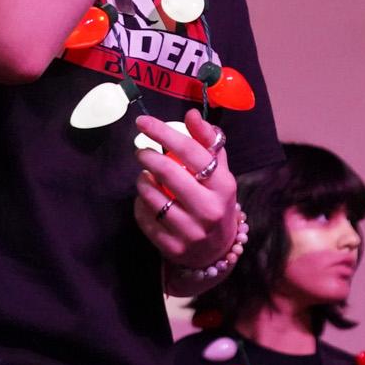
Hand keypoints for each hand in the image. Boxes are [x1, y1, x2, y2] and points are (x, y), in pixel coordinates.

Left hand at [132, 109, 239, 269]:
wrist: (218, 250)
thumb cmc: (216, 201)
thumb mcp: (220, 172)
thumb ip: (208, 142)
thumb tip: (191, 114)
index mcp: (224, 186)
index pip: (192, 151)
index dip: (164, 133)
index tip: (144, 122)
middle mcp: (209, 209)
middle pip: (170, 173)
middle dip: (149, 157)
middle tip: (140, 151)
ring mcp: (191, 232)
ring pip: (154, 198)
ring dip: (142, 182)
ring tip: (144, 176)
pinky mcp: (173, 248)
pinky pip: (146, 220)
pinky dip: (140, 205)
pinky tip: (145, 199)